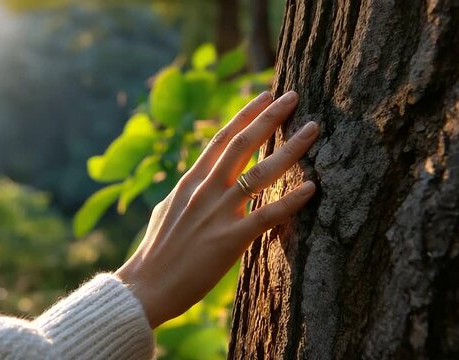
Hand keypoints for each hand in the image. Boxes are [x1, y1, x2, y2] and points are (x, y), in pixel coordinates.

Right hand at [115, 91, 318, 327]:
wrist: (145, 287)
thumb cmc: (155, 253)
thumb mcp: (167, 210)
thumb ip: (187, 192)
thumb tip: (197, 181)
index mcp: (189, 182)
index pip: (221, 139)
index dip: (245, 115)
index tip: (266, 96)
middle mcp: (205, 190)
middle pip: (242, 144)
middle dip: (269, 117)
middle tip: (293, 97)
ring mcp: (217, 213)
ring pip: (260, 172)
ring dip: (290, 149)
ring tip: (313, 130)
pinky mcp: (230, 240)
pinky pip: (267, 215)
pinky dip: (291, 200)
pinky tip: (312, 187)